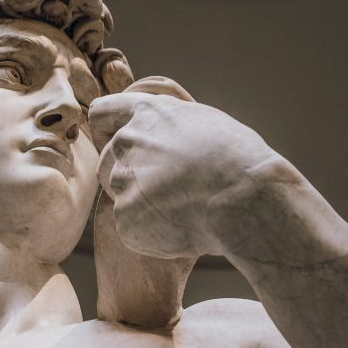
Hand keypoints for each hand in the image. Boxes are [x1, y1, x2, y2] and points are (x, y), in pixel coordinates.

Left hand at [89, 77, 279, 258]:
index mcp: (147, 113)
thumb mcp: (205, 124)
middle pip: (106, 162)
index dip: (107, 132)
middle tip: (166, 191)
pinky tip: (183, 229)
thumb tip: (164, 139)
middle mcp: (127, 142)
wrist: (244, 198)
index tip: (123, 148)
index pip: (102, 113)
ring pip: (120, 196)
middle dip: (129, 176)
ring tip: (182, 210)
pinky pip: (131, 229)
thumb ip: (170, 128)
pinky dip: (152, 234)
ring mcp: (123, 181)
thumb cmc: (239, 160)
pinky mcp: (125, 218)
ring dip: (142, 205)